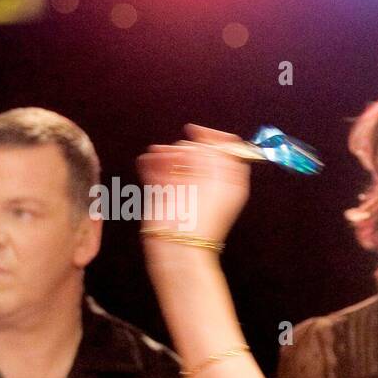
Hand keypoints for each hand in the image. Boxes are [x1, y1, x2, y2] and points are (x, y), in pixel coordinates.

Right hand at [136, 124, 251, 245]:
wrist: (178, 245)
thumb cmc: (202, 217)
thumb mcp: (219, 178)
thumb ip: (214, 154)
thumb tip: (202, 142)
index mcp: (228, 179)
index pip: (225, 148)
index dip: (211, 137)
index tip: (196, 133)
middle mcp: (208, 181)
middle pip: (196, 150)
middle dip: (185, 149)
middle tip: (179, 158)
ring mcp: (185, 187)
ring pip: (173, 158)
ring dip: (165, 153)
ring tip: (159, 157)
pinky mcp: (164, 193)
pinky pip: (155, 170)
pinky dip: (151, 163)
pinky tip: (148, 163)